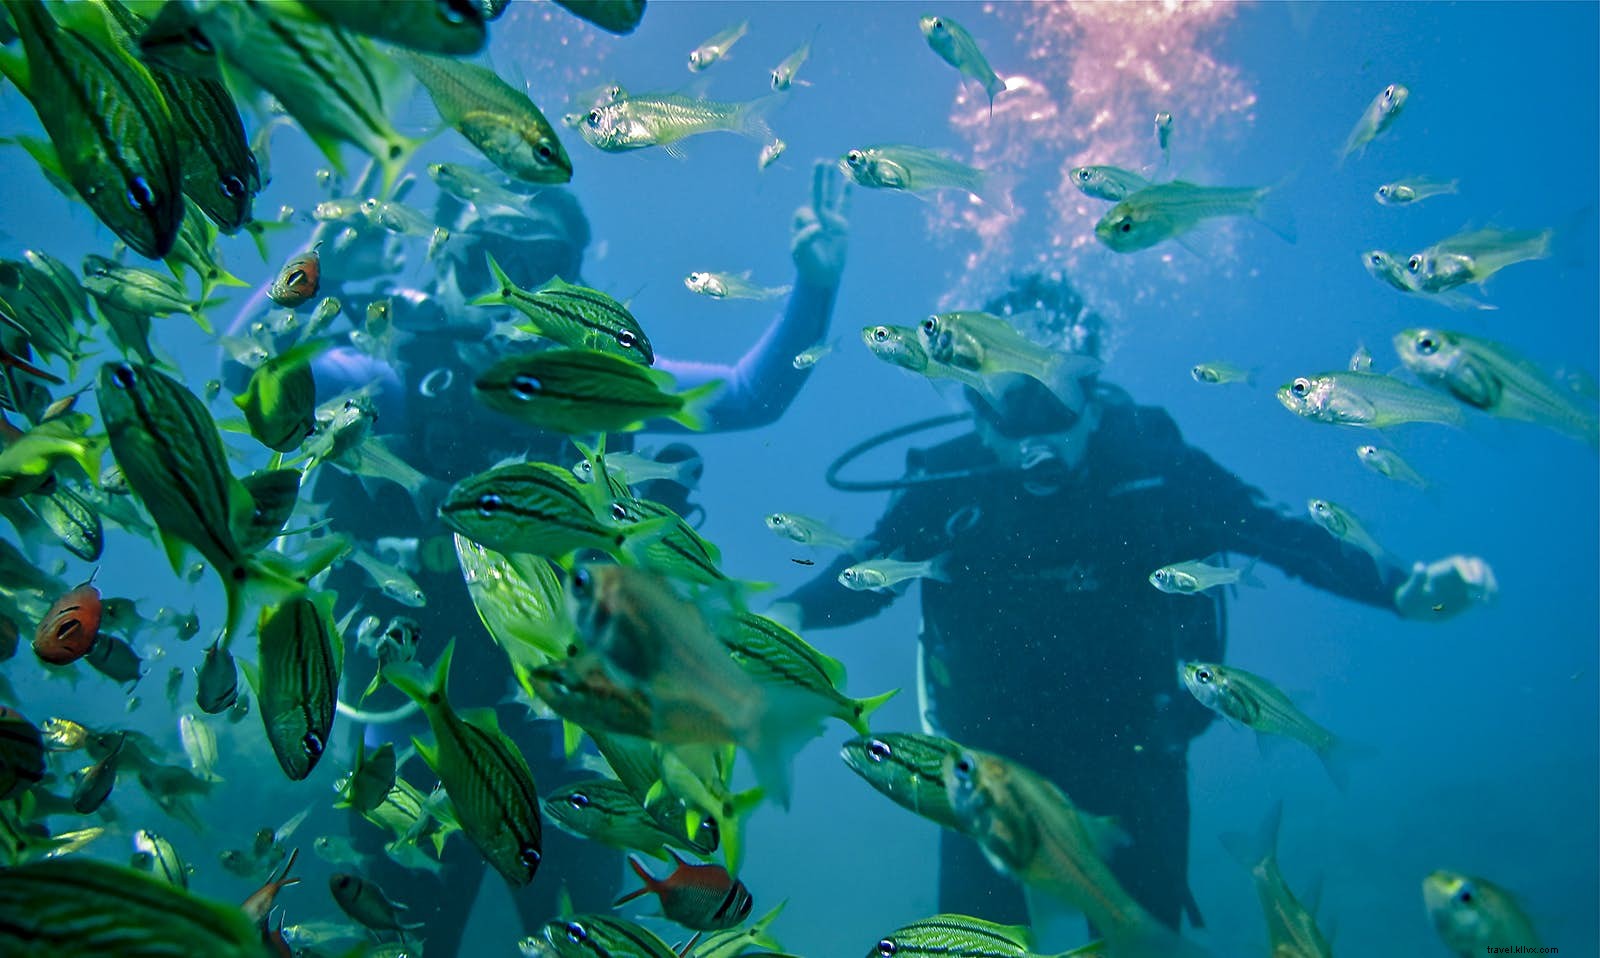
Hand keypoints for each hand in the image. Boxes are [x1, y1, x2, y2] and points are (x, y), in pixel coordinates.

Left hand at [791, 160, 849, 287]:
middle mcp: (814, 216)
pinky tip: (847, 181)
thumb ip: (805, 238)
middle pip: (816, 193)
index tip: (816, 233)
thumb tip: (819, 226)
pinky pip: (844, 206)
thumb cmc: (808, 263)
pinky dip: (846, 194)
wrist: (822, 275)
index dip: (810, 221)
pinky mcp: (841, 224)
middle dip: (818, 178)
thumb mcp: (801, 252)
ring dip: (829, 180)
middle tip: (820, 161)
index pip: (804, 212)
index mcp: (801, 222)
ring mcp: (828, 219)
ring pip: (829, 195)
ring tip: (829, 163)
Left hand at [1394, 555, 1497, 619]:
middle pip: (1476, 565)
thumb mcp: (1409, 591)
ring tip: (1485, 602)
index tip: (1472, 584)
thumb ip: (1416, 580)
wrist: (1415, 609)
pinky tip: (1491, 604)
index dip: (1467, 570)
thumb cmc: (1410, 598)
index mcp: (1442, 570)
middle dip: (1483, 576)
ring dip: (1489, 586)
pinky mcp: (1470, 594)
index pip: (1459, 563)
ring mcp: (1464, 583)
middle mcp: (1456, 573)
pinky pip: (1485, 590)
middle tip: (1479, 591)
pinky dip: (1491, 595)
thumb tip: (1420, 566)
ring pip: (1484, 576)